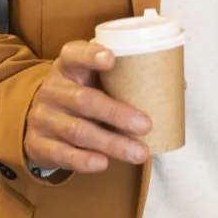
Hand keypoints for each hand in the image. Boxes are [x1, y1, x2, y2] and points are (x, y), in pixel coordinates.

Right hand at [24, 40, 152, 173]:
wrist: (37, 120)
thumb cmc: (79, 94)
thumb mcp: (92, 80)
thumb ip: (125, 78)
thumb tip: (180, 85)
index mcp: (68, 66)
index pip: (74, 54)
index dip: (91, 55)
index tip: (112, 59)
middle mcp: (53, 89)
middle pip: (83, 100)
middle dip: (117, 113)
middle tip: (146, 125)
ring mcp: (43, 117)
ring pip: (77, 131)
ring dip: (111, 143)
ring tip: (139, 153)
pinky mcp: (38, 144)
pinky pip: (61, 153)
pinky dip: (83, 159)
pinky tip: (103, 163)